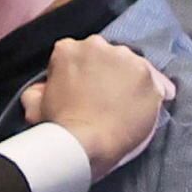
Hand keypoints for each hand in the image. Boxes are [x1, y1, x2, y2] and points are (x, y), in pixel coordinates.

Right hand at [20, 35, 176, 173]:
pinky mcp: (149, 77)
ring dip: (128, 81)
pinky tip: (147, 108)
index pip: (75, 55)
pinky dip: (153, 93)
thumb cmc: (57, 127)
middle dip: (105, 74)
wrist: (85, 145)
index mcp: (68, 48)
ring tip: (125, 107)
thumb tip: (42, 89)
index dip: (78, 75)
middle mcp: (99, 45)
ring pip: (130, 66)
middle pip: (105, 56)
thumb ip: (37, 89)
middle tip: (103, 100)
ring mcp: (127, 59)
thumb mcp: (34, 105)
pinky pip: (156, 82)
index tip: (81, 92)